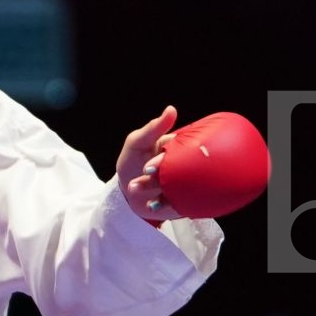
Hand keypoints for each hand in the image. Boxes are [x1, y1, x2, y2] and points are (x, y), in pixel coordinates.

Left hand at [117, 105, 182, 222]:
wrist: (128, 195)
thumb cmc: (131, 162)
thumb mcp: (136, 143)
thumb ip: (152, 129)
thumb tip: (171, 109)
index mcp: (179, 148)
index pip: (186, 146)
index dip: (171, 154)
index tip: (149, 164)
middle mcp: (186, 166)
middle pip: (187, 168)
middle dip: (163, 174)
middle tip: (143, 174)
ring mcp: (186, 186)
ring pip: (185, 188)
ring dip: (165, 192)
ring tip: (137, 189)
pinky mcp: (184, 203)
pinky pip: (184, 205)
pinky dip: (169, 206)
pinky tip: (153, 204)